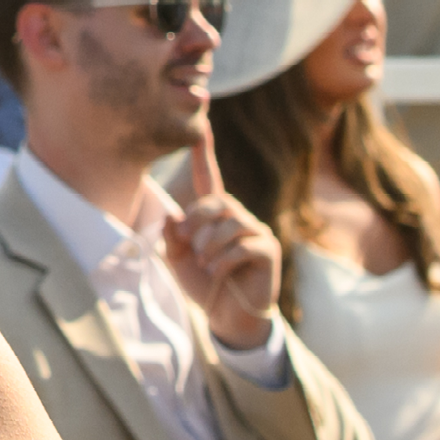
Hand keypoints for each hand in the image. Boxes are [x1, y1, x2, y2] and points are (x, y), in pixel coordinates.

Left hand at [165, 126, 278, 349]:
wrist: (228, 316)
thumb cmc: (204, 284)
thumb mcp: (177, 259)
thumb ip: (172, 237)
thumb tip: (173, 215)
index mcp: (214, 215)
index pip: (209, 177)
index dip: (204, 152)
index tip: (203, 123)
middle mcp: (238, 217)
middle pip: (217, 201)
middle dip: (197, 221)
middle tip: (188, 243)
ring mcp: (256, 232)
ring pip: (230, 224)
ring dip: (209, 244)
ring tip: (205, 263)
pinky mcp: (268, 250)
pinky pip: (243, 245)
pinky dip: (223, 259)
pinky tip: (218, 272)